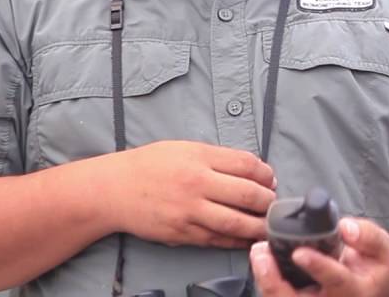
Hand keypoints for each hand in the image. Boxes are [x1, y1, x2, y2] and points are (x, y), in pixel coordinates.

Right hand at [95, 140, 275, 249]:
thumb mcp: (185, 148)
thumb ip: (218, 157)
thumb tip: (253, 169)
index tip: (271, 179)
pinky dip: (237, 241)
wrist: (113, 189)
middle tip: (275, 204)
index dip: (266, 173)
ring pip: (236, 222)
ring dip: (258, 225)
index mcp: (199, 157)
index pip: (247, 164)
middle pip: (248, 194)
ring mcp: (189, 211)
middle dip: (269, 201)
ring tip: (268, 225)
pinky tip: (247, 238)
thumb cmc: (150, 165)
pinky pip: (217, 239)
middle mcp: (196, 183)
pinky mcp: (182, 233)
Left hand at [250, 218, 388, 296]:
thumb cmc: (375, 267)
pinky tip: (264, 260)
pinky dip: (268, 280)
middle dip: (274, 280)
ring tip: (260, 252)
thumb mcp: (382, 248)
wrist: (373, 289)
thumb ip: (367, 236)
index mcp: (355, 290)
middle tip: (262, 253)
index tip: (300, 252)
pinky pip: (280, 295)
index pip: (335, 279)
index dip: (317, 265)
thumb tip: (345, 227)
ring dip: (266, 279)